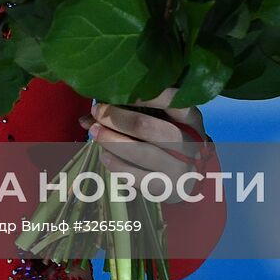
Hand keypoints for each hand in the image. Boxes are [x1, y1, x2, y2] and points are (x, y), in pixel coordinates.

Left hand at [77, 88, 208, 199]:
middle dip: (117, 118)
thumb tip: (88, 117)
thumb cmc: (169, 141)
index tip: (117, 90)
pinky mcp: (166, 189)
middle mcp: (190, 143)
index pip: (171, 101)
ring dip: (111, 140)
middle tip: (97, 111)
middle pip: (148, 127)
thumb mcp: (161, 122)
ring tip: (94, 132)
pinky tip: (104, 155)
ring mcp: (180, 168)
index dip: (143, 94)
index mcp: (191, 119)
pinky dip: (116, 164)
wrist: (191, 181)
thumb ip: (130, 113)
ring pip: (140, 152)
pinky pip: (135, 176)